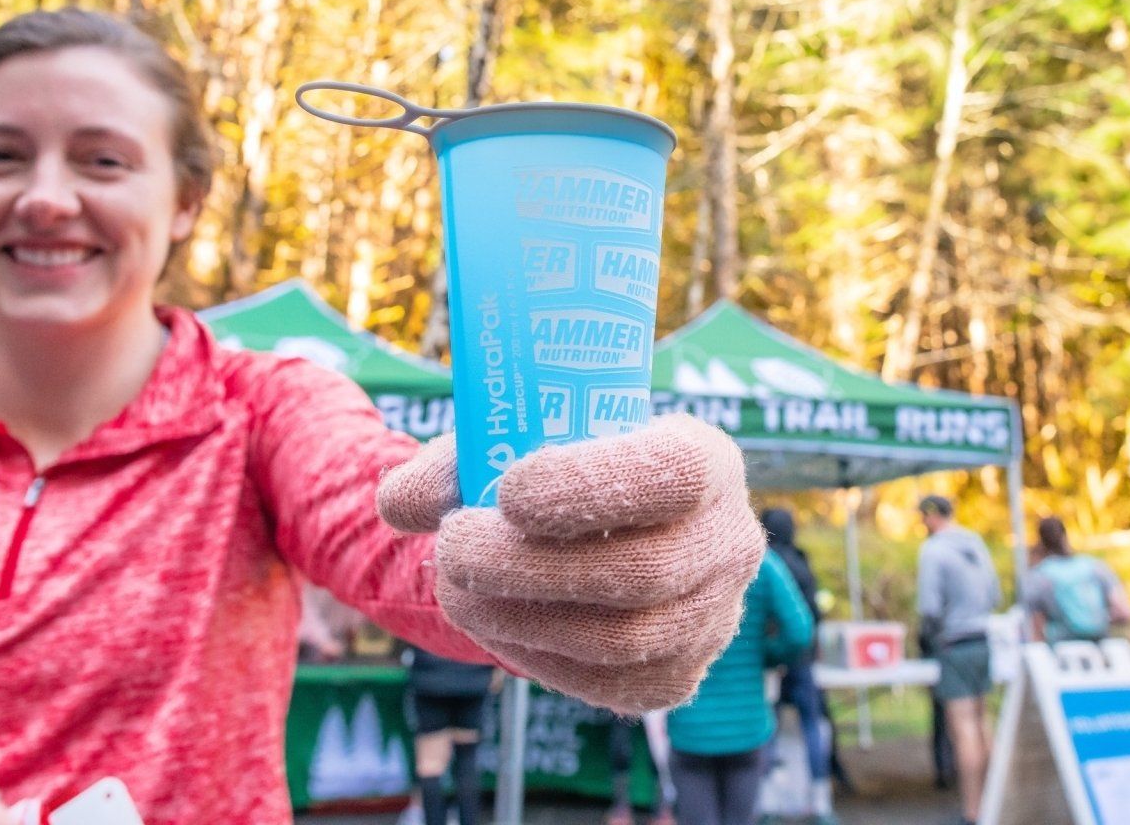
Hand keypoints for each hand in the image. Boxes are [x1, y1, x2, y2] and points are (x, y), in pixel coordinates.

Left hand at [378, 415, 764, 713]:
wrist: (595, 535)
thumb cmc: (559, 473)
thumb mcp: (517, 444)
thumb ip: (456, 465)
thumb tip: (400, 503)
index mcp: (707, 458)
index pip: (673, 475)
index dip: (593, 487)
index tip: (509, 491)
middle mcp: (729, 541)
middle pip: (643, 572)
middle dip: (533, 566)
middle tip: (453, 547)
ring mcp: (713, 618)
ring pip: (621, 639)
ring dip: (522, 618)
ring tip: (453, 586)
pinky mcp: (677, 676)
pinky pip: (608, 685)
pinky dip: (536, 657)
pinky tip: (490, 622)